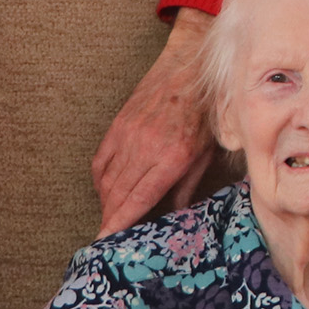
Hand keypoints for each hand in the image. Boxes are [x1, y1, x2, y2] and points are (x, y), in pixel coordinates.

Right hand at [92, 8, 216, 234]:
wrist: (190, 67)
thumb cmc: (206, 112)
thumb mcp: (207, 153)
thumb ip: (189, 186)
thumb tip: (176, 214)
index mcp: (173, 157)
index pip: (139, 199)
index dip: (120, 223)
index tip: (105, 242)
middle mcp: (147, 148)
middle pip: (118, 194)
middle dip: (110, 219)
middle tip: (106, 237)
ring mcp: (129, 135)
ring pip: (107, 180)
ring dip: (105, 202)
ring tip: (109, 217)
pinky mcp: (118, 124)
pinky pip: (100, 160)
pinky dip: (100, 180)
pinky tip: (106, 190)